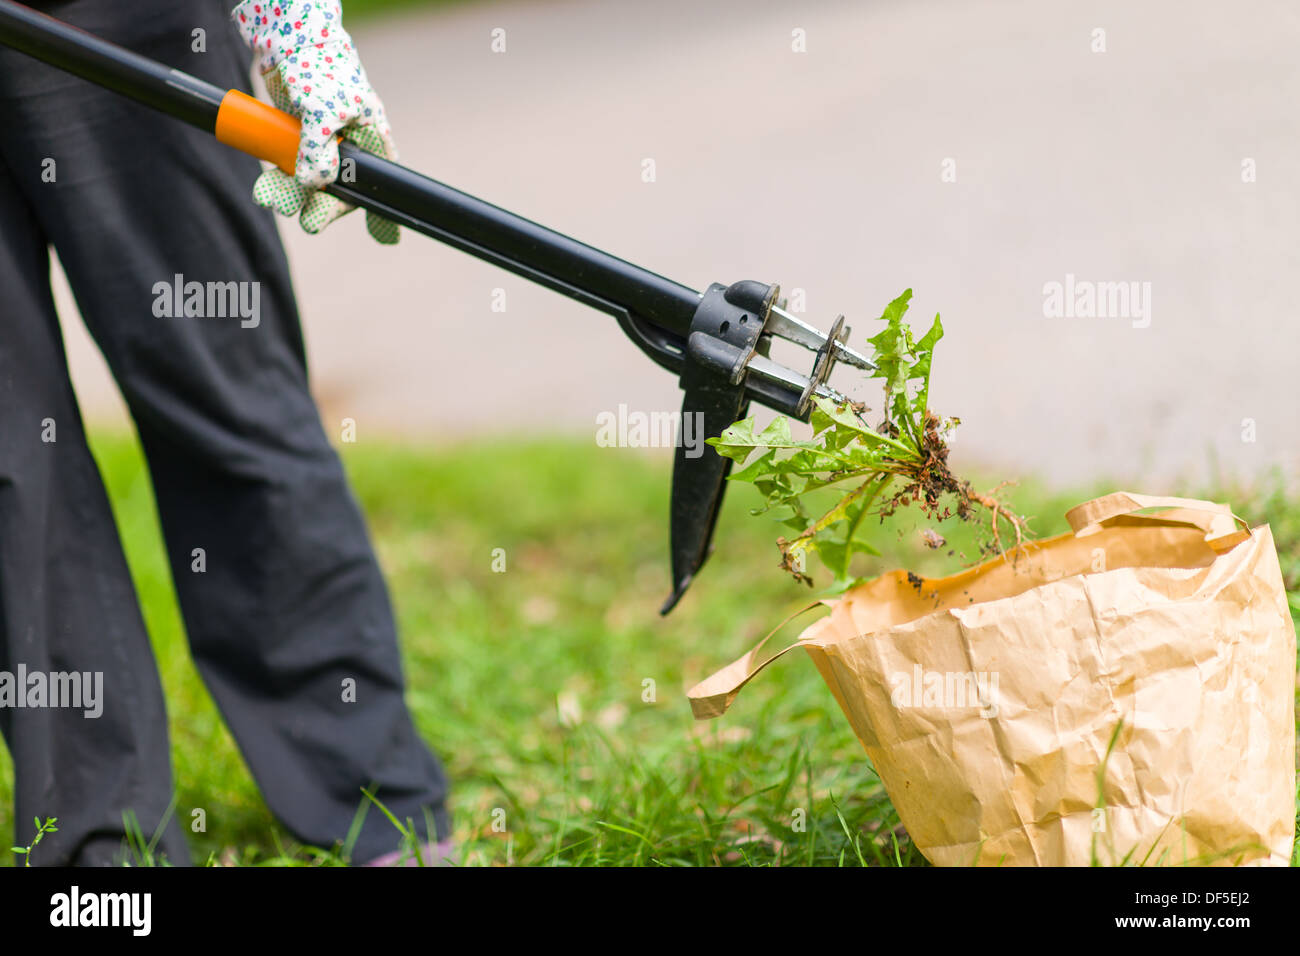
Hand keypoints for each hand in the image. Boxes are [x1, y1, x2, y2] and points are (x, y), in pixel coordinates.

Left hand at [232, 0, 397, 242]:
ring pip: (308, 185)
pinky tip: (266, 190)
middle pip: (339, 192)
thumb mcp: (322, 110)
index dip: (378, 211)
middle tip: (307, 220)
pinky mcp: (294, 143)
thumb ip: (319, 150)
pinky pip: (286, 172)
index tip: (381, 237)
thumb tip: (313, 184)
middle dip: (320, 207)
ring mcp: (320, 146)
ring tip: (270, 199)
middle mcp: (349, 148)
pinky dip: (275, 182)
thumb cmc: (317, 67)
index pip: (377, 184)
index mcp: (371, 139)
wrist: (285, 39)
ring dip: (290, 196)